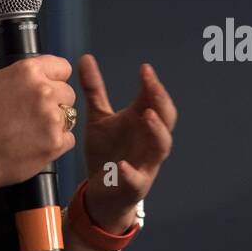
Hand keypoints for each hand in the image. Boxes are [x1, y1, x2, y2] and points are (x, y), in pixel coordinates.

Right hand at [0, 54, 76, 193]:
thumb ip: (2, 70)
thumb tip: (12, 70)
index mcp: (27, 71)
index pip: (62, 67)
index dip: (54, 77)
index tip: (48, 85)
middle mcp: (44, 91)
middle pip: (68, 92)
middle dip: (55, 101)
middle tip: (35, 112)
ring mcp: (52, 118)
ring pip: (70, 115)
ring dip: (57, 121)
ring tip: (34, 129)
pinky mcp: (56, 143)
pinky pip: (68, 138)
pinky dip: (57, 142)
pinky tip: (37, 143)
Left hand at [76, 56, 176, 232]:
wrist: (101, 192)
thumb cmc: (105, 152)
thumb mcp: (98, 117)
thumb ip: (94, 89)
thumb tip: (85, 58)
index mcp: (140, 122)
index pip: (154, 99)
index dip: (153, 84)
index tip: (145, 69)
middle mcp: (148, 140)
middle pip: (166, 118)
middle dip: (161, 101)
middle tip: (151, 85)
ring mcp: (145, 163)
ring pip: (161, 146)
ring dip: (157, 131)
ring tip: (147, 116)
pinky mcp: (135, 186)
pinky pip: (137, 179)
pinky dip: (131, 172)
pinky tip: (121, 165)